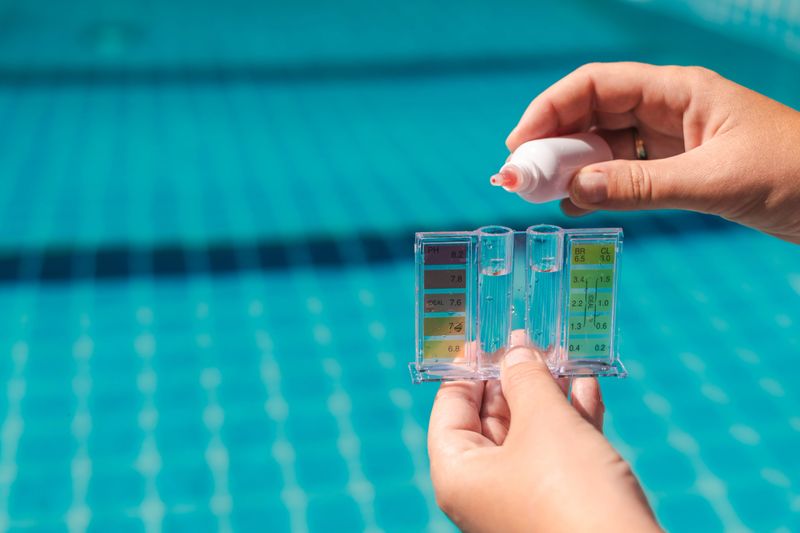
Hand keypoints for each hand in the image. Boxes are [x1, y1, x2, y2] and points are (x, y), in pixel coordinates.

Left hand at [427, 332, 659, 532]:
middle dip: (514, 376)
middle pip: (491, 418)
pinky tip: (587, 384)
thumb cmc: (573, 491)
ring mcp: (523, 498)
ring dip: (547, 392)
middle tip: (531, 338)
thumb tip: (515, 352)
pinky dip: (571, 417)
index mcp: (458, 474)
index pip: (450, 409)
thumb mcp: (544, 423)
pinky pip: (558, 451)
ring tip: (562, 352)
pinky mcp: (561, 504)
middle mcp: (484, 489)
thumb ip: (526, 380)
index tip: (484, 338)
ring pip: (530, 432)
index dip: (467, 370)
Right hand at [506, 62, 799, 243]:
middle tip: (520, 179)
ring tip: (540, 195)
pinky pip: (622, 173)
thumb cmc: (796, 173)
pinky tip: (574, 205)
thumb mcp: (715, 180)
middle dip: (552, 143)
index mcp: (678, 90)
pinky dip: (595, 188)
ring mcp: (670, 140)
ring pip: (602, 146)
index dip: (550, 109)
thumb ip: (642, 186)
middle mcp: (667, 109)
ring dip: (569, 169)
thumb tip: (573, 192)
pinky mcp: (676, 169)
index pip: (596, 85)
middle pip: (591, 115)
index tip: (519, 144)